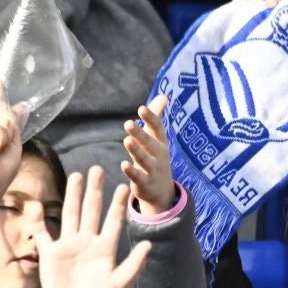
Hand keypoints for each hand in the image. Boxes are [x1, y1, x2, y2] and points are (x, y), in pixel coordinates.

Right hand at [36, 169, 150, 287]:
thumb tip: (148, 245)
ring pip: (71, 214)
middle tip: (98, 169)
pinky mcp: (50, 253)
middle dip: (95, 191)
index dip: (117, 205)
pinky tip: (37, 204)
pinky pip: (43, 233)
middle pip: (91, 210)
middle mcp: (87, 242)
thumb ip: (133, 265)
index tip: (123, 187)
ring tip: (77, 175)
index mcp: (104, 248)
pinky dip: (38, 220)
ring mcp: (68, 245)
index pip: (112, 221)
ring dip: (73, 195)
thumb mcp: (119, 284)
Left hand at [121, 96, 175, 214]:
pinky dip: (132, 171)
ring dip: (136, 150)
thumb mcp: (157, 139)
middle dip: (140, 134)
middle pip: (150, 143)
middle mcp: (159, 155)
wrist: (161, 191)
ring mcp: (153, 170)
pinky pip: (138, 177)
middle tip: (128, 123)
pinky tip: (123, 164)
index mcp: (161, 142)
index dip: (151, 118)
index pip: (158, 128)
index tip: (141, 108)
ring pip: (144, 159)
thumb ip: (156, 117)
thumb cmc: (156, 158)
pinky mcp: (145, 184)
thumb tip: (163, 96)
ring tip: (126, 140)